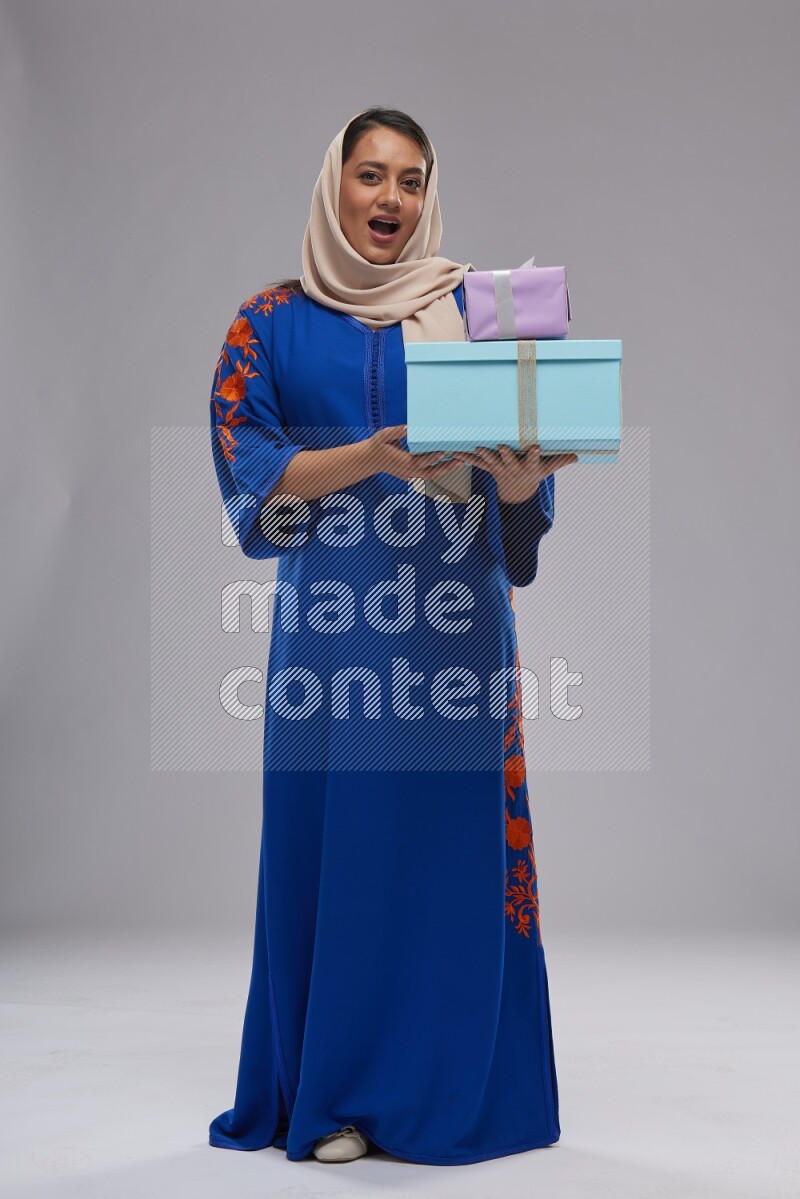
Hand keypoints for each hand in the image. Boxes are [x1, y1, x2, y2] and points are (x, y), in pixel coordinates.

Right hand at [368, 425, 466, 484]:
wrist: (369, 459)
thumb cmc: (378, 445)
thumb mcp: (384, 436)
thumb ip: (396, 432)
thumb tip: (408, 428)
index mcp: (403, 462)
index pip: (420, 461)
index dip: (433, 457)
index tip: (444, 452)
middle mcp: (408, 472)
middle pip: (431, 471)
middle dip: (446, 466)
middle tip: (460, 460)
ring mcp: (410, 476)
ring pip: (431, 475)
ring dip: (446, 469)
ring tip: (460, 462)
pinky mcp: (411, 476)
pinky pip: (428, 475)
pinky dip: (439, 470)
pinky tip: (449, 464)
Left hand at [447, 443, 578, 503]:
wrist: (517, 491)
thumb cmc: (534, 474)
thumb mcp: (547, 470)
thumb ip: (559, 461)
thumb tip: (577, 456)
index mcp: (528, 468)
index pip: (533, 461)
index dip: (533, 455)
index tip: (535, 447)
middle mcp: (513, 470)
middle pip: (509, 462)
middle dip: (506, 455)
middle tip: (501, 447)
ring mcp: (500, 470)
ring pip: (492, 462)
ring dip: (485, 456)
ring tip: (478, 448)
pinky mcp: (490, 469)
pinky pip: (478, 464)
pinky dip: (467, 459)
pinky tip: (457, 453)